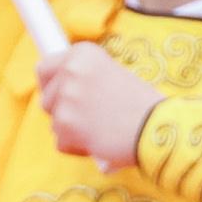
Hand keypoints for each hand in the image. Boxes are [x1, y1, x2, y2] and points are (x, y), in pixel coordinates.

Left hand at [36, 44, 160, 172]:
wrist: (156, 126)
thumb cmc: (141, 104)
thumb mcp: (112, 74)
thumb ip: (84, 79)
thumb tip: (56, 93)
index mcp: (82, 53)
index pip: (45, 67)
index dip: (52, 85)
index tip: (60, 95)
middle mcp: (70, 70)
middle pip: (46, 98)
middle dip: (62, 112)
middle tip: (88, 118)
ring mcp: (66, 97)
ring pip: (54, 123)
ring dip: (72, 131)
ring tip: (101, 129)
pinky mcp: (65, 124)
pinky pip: (61, 142)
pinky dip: (77, 147)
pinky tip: (100, 142)